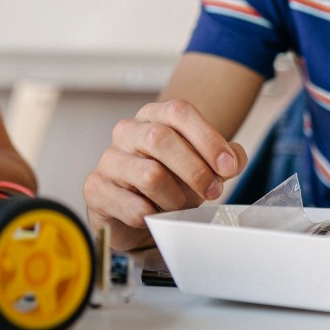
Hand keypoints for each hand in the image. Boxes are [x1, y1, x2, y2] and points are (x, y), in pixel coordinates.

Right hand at [83, 99, 246, 251]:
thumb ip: (224, 158)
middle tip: (212, 192)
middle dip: (195, 170)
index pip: (178, 112)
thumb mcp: (202, 166)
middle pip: (161, 139)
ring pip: (149, 175)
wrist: (134, 213)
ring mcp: (109, 159)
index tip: (227, 167)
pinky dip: (153, 217)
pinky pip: (133, 207)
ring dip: (174, 198)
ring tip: (177, 206)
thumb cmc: (169, 183)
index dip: (207, 138)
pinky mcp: (96, 189)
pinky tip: (154, 217)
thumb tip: (234, 158)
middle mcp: (127, 131)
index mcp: (153, 116)